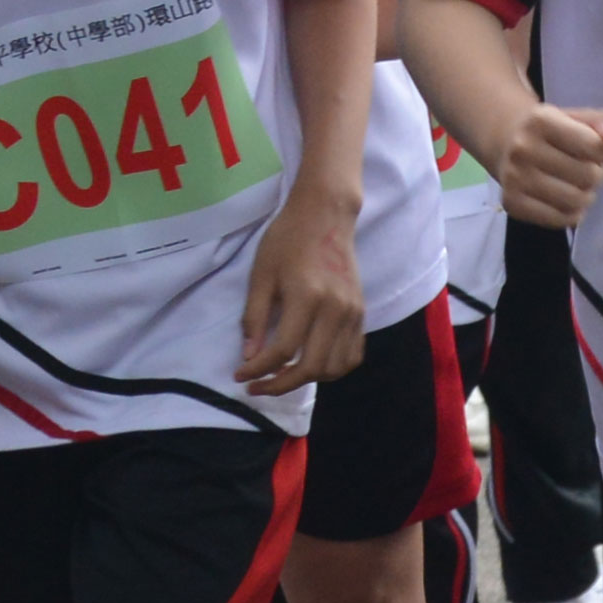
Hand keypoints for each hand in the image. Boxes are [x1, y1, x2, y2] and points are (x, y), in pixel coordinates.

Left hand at [233, 195, 370, 398]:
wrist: (325, 216)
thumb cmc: (287, 240)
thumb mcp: (261, 275)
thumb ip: (255, 318)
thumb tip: (249, 357)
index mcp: (307, 296)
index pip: (284, 349)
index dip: (259, 369)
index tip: (240, 375)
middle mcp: (336, 309)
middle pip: (311, 366)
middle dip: (280, 384)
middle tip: (257, 386)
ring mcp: (353, 313)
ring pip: (335, 367)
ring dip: (306, 380)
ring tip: (281, 377)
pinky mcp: (362, 314)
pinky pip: (352, 355)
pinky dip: (331, 369)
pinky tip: (310, 366)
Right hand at [478, 98, 602, 231]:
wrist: (509, 146)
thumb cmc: (555, 131)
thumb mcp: (582, 119)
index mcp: (540, 120)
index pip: (596, 147)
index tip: (592, 149)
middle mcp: (522, 148)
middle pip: (589, 176)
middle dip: (596, 174)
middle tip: (583, 168)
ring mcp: (514, 178)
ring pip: (577, 201)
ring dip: (586, 195)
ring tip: (576, 184)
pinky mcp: (512, 203)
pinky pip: (561, 220)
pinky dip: (571, 213)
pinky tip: (563, 199)